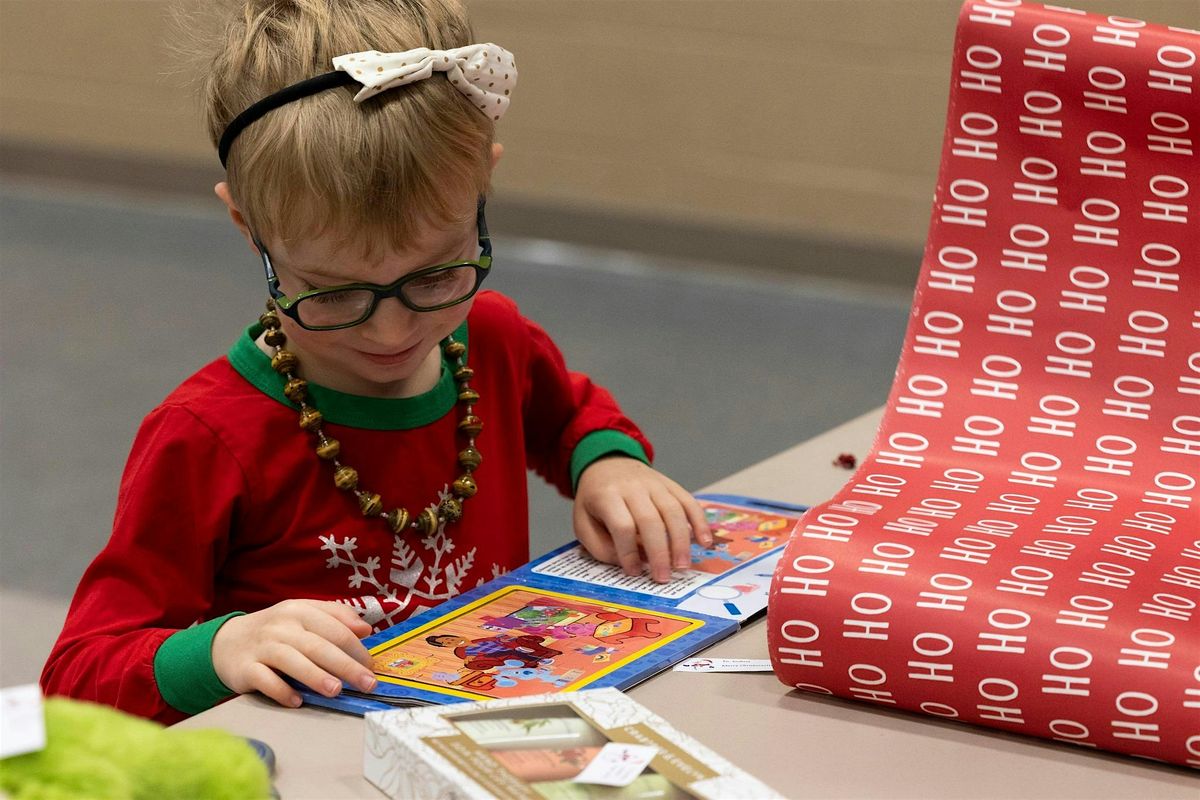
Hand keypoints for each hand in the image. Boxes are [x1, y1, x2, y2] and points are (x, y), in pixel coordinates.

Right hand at [211, 599, 376, 707]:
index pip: (334, 627)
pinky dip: (281, 691)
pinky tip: (297, 702)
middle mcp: (281, 626)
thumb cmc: (275, 631)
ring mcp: (262, 646)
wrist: (226, 643)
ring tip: (336, 691)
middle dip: (346, 665)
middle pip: (318, 645)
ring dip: (315, 676)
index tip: (372, 666)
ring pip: (292, 660)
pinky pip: (265, 680)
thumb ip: (335, 617)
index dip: (356, 647)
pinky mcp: (245, 668)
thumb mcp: (303, 615)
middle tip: (367, 683)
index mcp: (299, 610)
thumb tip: (365, 629)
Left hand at [573, 457, 711, 582]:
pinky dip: (699, 522)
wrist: (607, 464)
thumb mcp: (583, 523)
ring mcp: (655, 484)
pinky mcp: (671, 485)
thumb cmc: (595, 501)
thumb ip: (601, 547)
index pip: (622, 525)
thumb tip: (632, 564)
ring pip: (673, 511)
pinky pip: (689, 502)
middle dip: (659, 552)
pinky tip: (704, 542)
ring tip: (682, 566)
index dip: (629, 552)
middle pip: (650, 520)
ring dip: (681, 541)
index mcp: (606, 496)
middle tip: (663, 577)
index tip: (633, 572)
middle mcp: (633, 487)